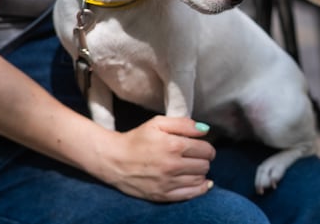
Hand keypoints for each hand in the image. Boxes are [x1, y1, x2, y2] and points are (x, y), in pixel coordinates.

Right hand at [95, 116, 215, 201]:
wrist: (113, 160)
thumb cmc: (136, 139)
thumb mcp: (158, 123)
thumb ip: (184, 124)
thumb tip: (205, 130)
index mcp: (173, 145)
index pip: (206, 150)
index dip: (206, 147)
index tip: (201, 147)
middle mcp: (172, 165)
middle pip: (205, 165)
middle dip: (203, 160)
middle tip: (195, 157)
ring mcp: (168, 182)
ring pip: (200, 179)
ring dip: (200, 173)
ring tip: (191, 167)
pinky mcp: (162, 195)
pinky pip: (190, 194)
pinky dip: (199, 188)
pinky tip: (199, 183)